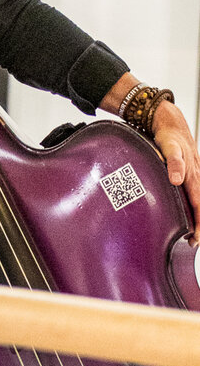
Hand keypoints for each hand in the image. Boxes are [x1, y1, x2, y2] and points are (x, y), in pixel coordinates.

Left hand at [150, 100, 199, 244]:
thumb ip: (173, 163)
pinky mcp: (191, 171)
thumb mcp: (169, 147)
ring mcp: (195, 174)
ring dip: (199, 216)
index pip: (198, 204)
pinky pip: (197, 192)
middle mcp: (197, 176)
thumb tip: (176, 180)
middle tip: (195, 242)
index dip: (199, 223)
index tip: (196, 238)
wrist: (171, 122)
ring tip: (195, 233)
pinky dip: (196, 204)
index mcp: (192, 175)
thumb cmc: (169, 136)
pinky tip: (192, 211)